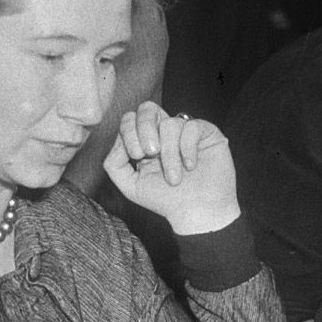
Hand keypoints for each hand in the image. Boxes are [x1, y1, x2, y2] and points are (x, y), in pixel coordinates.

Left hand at [103, 102, 238, 234]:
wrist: (198, 213)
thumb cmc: (166, 201)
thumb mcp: (131, 186)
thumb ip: (114, 163)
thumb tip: (118, 142)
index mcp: (145, 141)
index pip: (130, 119)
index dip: (129, 131)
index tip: (136, 156)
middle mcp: (164, 133)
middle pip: (147, 108)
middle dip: (145, 129)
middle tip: (151, 153)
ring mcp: (185, 131)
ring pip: (170, 124)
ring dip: (169, 154)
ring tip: (174, 178)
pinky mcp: (206, 132)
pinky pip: (192, 126)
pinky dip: (187, 148)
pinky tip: (190, 166)